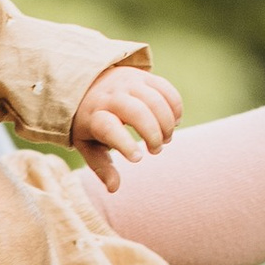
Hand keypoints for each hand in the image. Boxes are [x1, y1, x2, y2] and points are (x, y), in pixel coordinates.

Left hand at [71, 61, 182, 194]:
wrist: (88, 84)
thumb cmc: (90, 122)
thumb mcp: (88, 145)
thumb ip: (102, 167)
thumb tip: (114, 188)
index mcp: (94, 116)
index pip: (109, 128)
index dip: (124, 144)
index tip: (138, 158)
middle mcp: (111, 96)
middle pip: (137, 112)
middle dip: (153, 134)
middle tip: (156, 150)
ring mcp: (129, 83)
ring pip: (155, 100)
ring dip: (167, 123)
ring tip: (166, 139)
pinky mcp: (144, 76)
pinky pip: (167, 90)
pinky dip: (176, 108)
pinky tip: (174, 122)